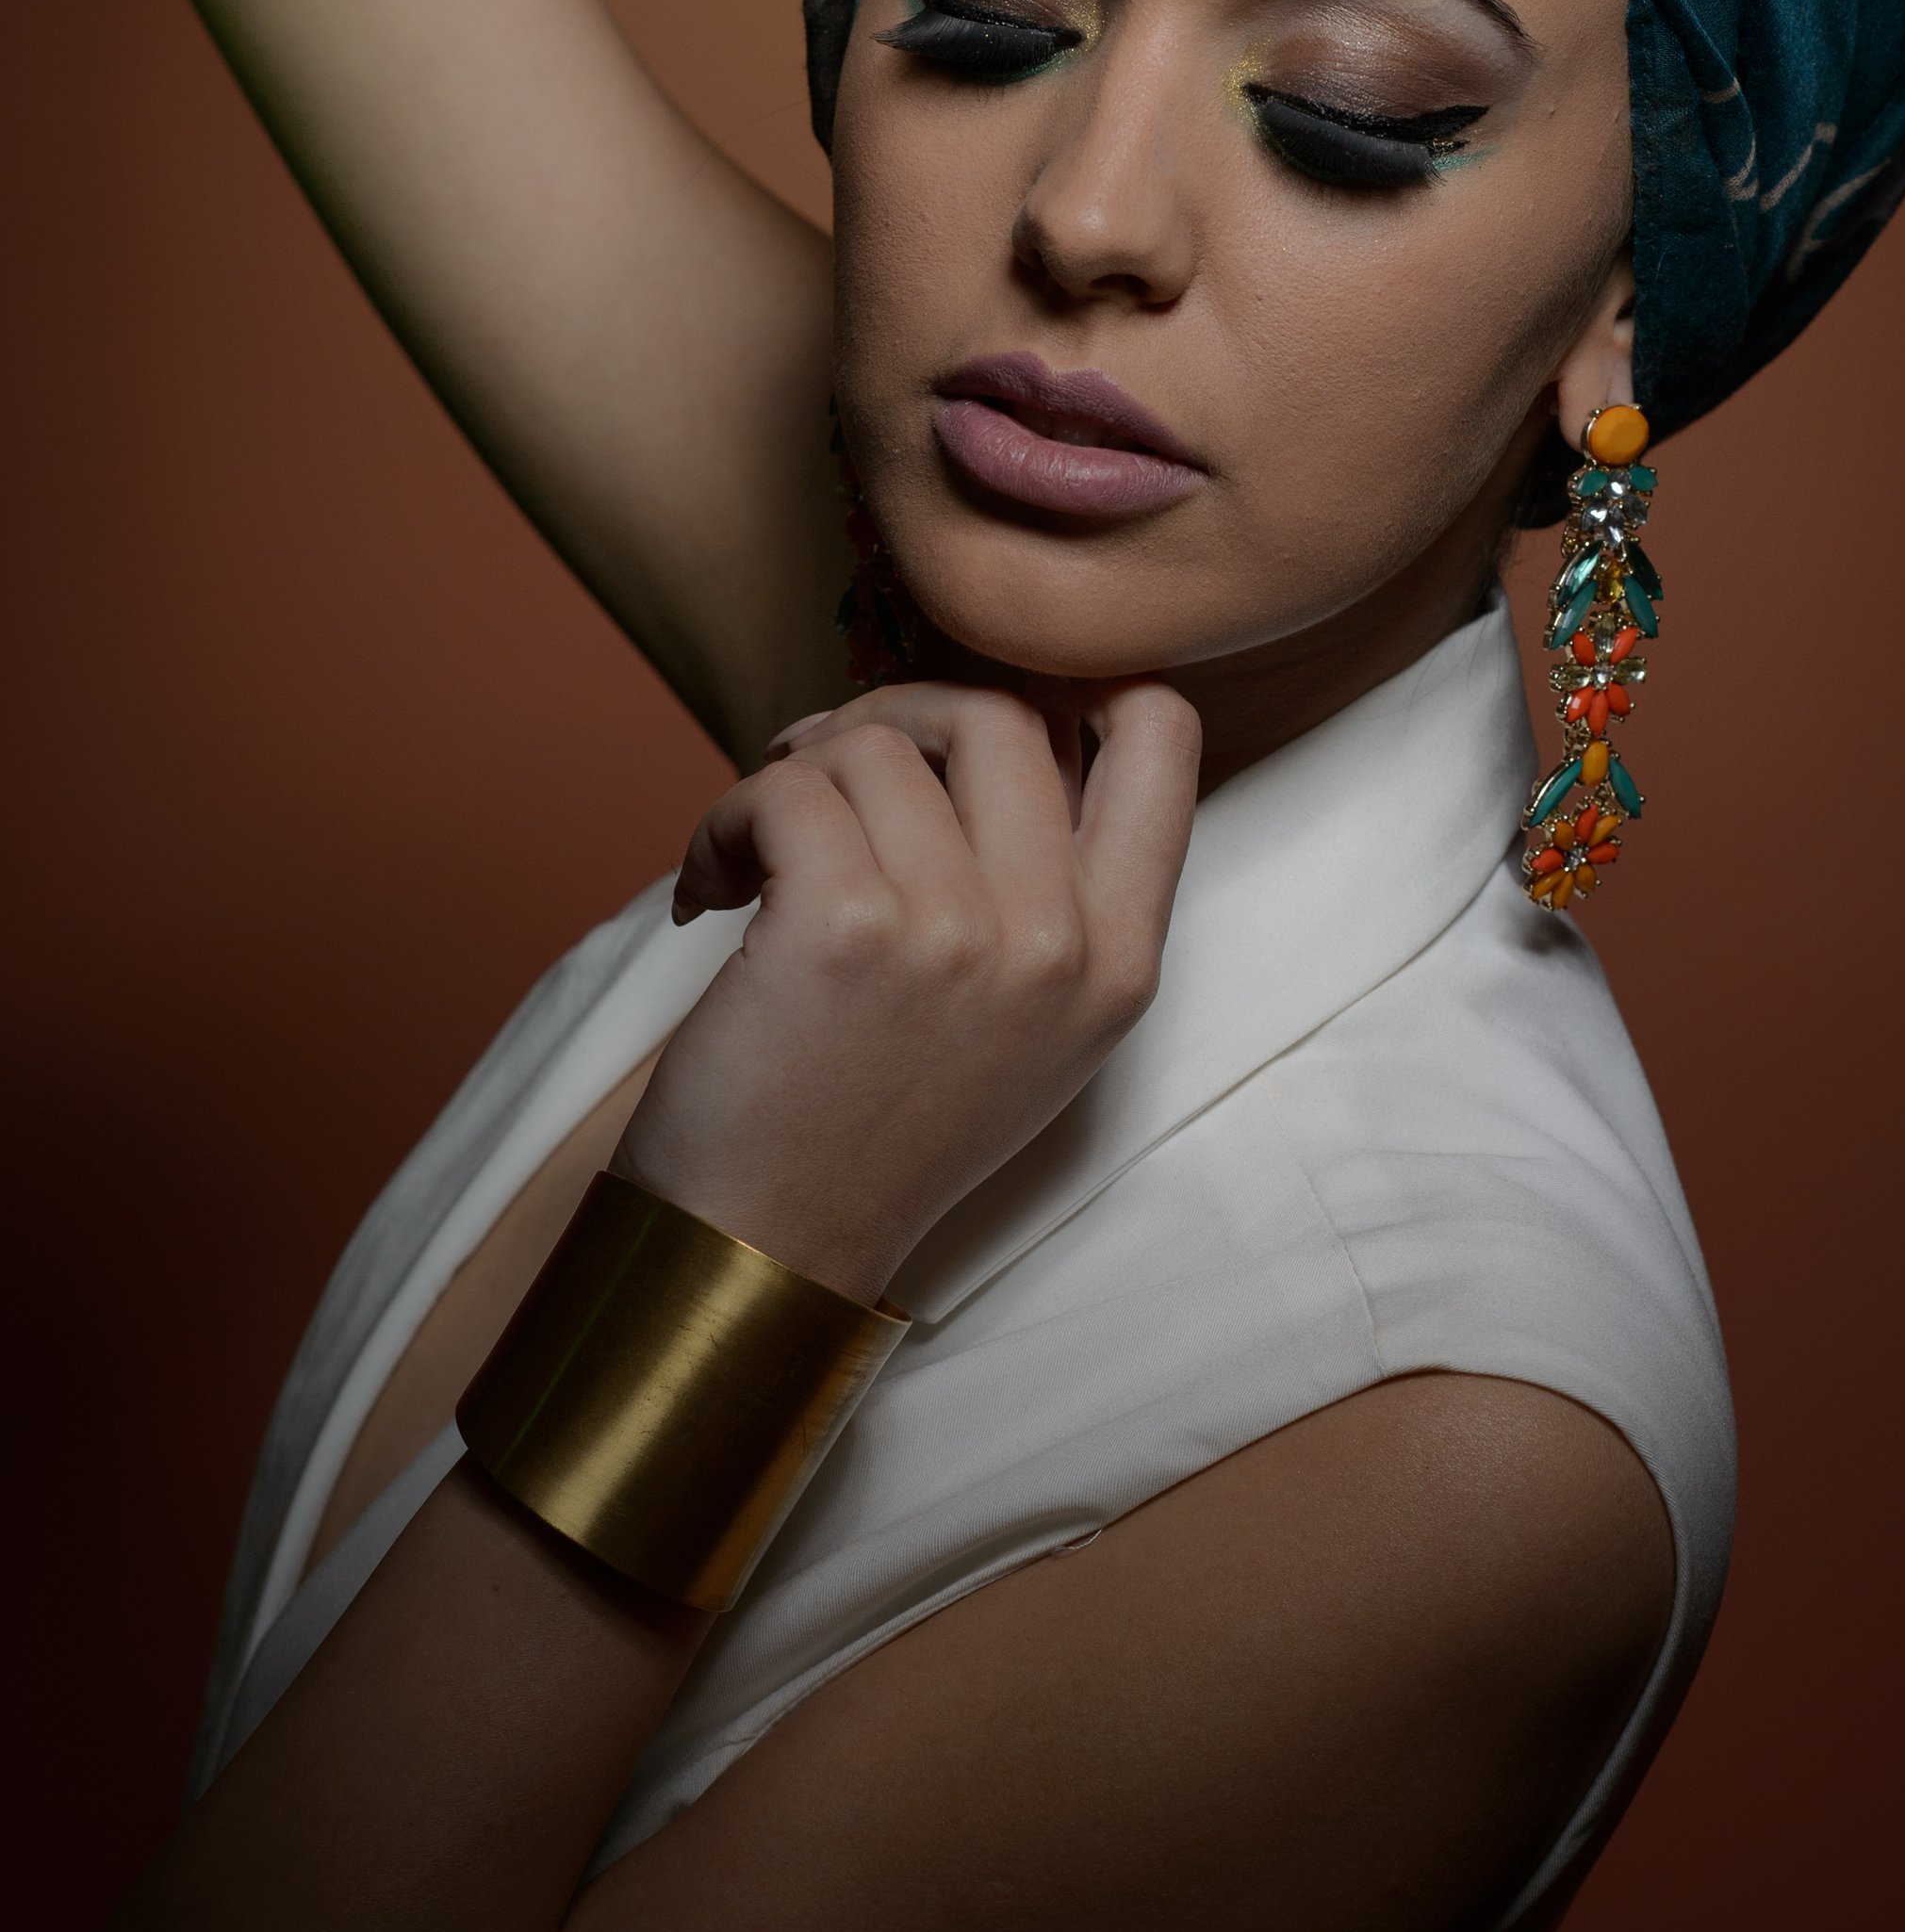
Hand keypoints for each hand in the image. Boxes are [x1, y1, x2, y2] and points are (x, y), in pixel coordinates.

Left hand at [612, 681, 1202, 1305]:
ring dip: (790, 780)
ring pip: (876, 745)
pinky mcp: (846, 924)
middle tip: (824, 773)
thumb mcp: (1027, 1021)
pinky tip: (711, 890)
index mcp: (1123, 958)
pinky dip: (727, 821)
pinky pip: (786, 788)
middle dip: (894, 716)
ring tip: (753, 859)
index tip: (973, 726)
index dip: (1072, 685)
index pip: (1164, 735)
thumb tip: (979, 716)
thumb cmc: (878, 1122)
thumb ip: (1047, 884)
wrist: (767, 1245)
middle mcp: (1058, 941)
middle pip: (1001, 710)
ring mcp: (958, 931)